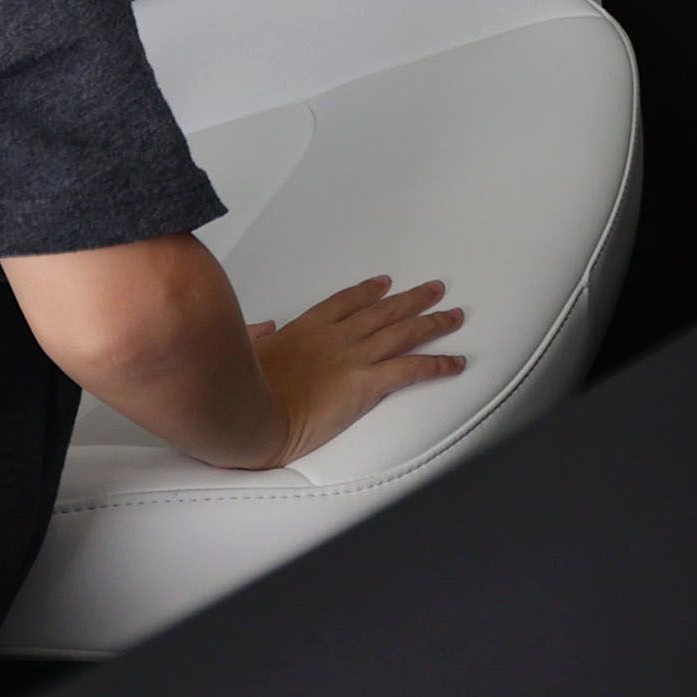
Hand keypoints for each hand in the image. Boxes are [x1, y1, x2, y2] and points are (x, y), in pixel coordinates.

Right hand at [248, 273, 466, 467]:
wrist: (249, 412)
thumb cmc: (240, 388)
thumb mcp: (244, 351)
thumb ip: (256, 335)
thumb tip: (264, 327)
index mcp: (306, 329)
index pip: (344, 303)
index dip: (367, 292)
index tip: (382, 284)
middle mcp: (336, 337)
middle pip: (384, 312)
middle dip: (412, 299)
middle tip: (434, 289)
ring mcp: (354, 358)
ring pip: (404, 333)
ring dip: (433, 322)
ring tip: (454, 315)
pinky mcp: (366, 384)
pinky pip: (411, 370)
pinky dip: (438, 365)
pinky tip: (456, 362)